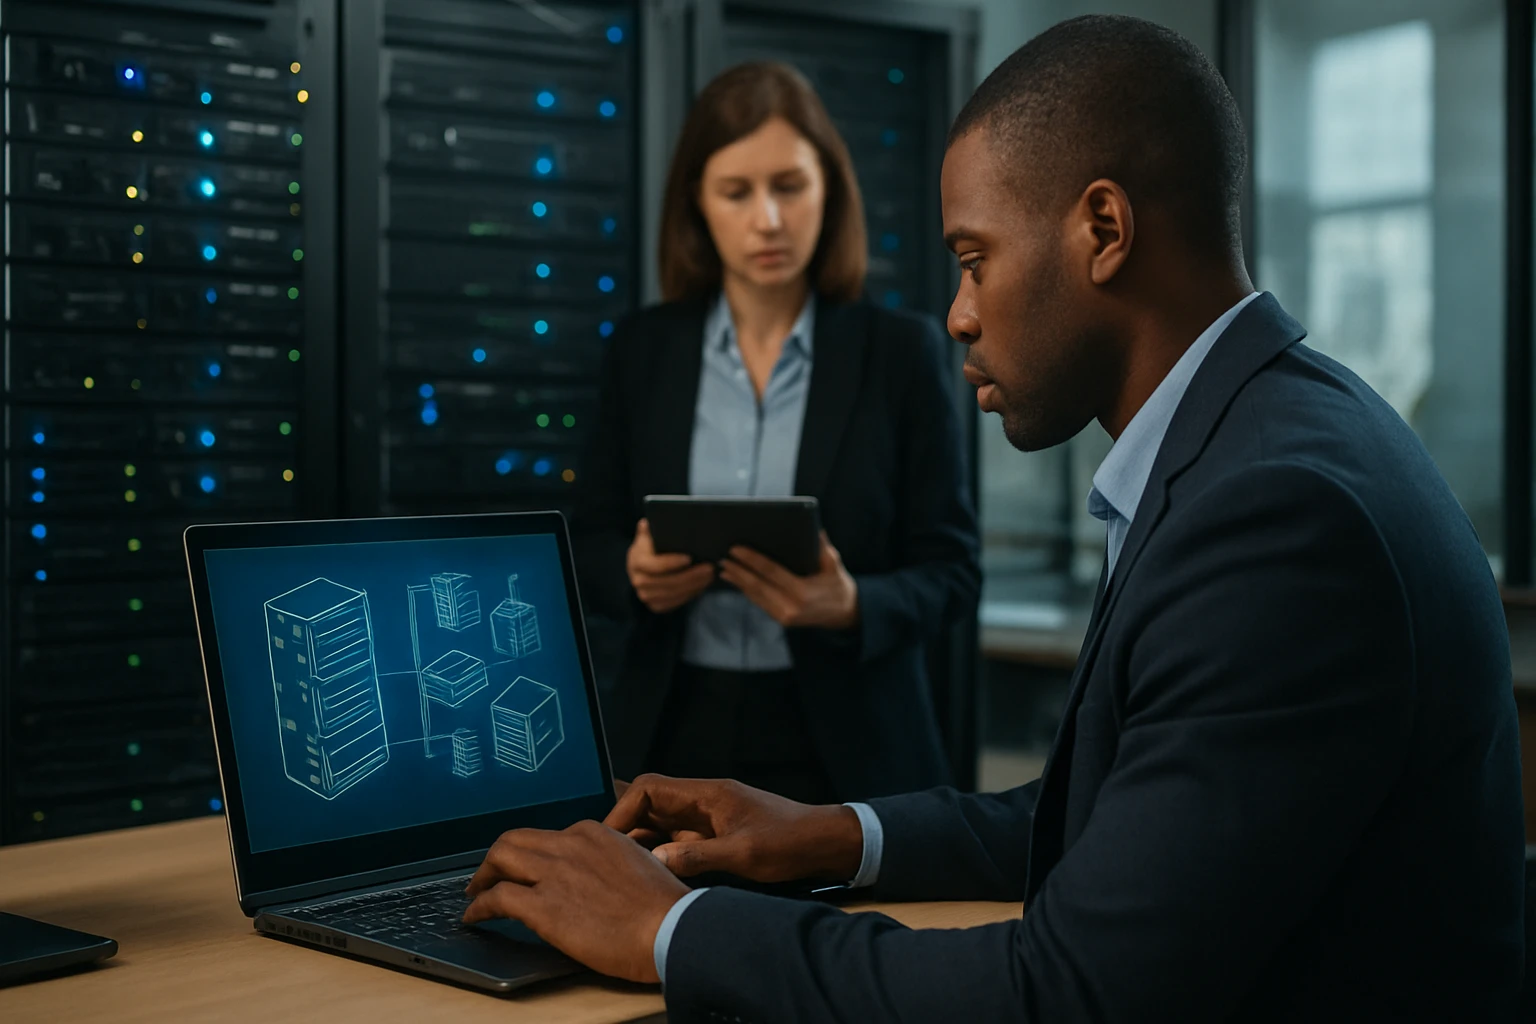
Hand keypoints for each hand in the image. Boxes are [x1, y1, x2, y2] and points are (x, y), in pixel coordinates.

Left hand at [463, 820, 689, 983]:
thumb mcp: (637, 864)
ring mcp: (554, 873)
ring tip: (476, 892)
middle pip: (515, 839)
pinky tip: (475, 916)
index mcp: (593, 833)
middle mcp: (569, 844)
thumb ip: (608, 863)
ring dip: (482, 876)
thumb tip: (593, 879)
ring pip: (500, 858)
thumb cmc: (662, 905)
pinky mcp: (543, 905)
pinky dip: (479, 906)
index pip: (549, 836)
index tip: (528, 868)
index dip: (533, 853)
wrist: (670, 926)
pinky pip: (497, 898)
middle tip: (488, 875)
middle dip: (497, 857)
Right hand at [604, 774, 864, 882]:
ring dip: (641, 842)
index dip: (623, 810)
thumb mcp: (745, 854)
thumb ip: (699, 857)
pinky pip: (677, 839)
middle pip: (649, 804)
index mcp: (706, 794)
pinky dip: (661, 853)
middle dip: (625, 827)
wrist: (824, 842)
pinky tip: (651, 875)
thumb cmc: (790, 842)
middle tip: (606, 857)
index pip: (648, 788)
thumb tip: (655, 860)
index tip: (609, 839)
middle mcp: (702, 801)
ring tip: (621, 869)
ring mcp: (708, 818)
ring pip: (661, 823)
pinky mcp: (715, 835)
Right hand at [626, 519, 714, 613]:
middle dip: (689, 577)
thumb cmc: (648, 546)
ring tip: (709, 577)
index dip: (671, 563)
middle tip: (708, 568)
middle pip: (666, 582)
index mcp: (637, 561)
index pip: (654, 565)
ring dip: (693, 587)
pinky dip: (689, 596)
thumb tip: (648, 523)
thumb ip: (648, 529)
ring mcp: (645, 595)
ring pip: (671, 595)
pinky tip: (701, 586)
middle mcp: (638, 580)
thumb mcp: (647, 535)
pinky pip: (673, 604)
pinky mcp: (654, 605)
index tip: (689, 558)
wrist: (640, 566)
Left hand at [719, 532, 858, 629]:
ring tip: (724, 568)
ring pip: (755, 596)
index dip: (751, 560)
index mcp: (803, 592)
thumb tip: (812, 527)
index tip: (736, 549)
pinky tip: (737, 580)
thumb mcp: (834, 565)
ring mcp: (785, 617)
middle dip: (738, 571)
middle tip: (723, 557)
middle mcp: (791, 607)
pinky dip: (747, 591)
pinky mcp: (782, 621)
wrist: (846, 614)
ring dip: (738, 582)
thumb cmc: (838, 585)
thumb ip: (822, 547)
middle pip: (757, 586)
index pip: (771, 572)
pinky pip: (760, 603)